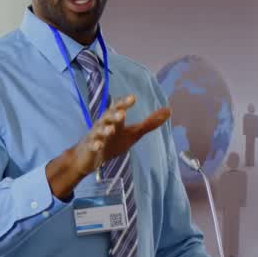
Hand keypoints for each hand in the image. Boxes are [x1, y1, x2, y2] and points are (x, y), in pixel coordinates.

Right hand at [47, 95, 170, 198]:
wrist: (88, 158)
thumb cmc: (112, 142)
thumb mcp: (133, 133)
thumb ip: (149, 123)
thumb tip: (169, 110)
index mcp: (113, 120)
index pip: (118, 108)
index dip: (124, 103)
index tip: (133, 98)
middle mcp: (103, 125)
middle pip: (107, 117)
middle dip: (114, 114)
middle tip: (122, 113)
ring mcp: (95, 137)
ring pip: (98, 131)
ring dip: (104, 130)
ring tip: (111, 130)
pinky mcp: (89, 149)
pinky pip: (91, 146)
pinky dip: (94, 145)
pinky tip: (98, 145)